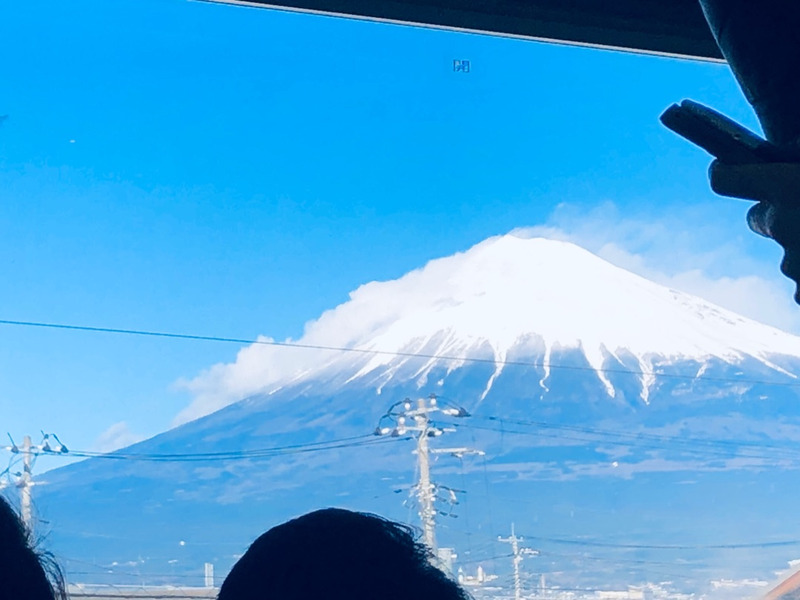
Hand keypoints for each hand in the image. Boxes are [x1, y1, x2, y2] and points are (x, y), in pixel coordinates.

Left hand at [709, 160, 799, 303]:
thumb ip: (795, 159)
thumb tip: (788, 149)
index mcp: (788, 186)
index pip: (723, 180)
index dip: (724, 173)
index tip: (724, 169)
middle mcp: (782, 225)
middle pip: (760, 218)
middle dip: (780, 214)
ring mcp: (793, 265)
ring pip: (787, 253)